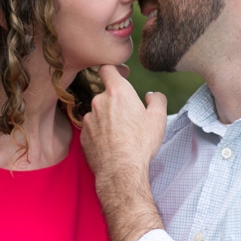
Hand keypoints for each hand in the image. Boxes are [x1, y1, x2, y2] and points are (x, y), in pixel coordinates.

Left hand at [81, 64, 167, 240]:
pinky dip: (100, 133)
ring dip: (107, 119)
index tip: (119, 76)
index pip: (107, 69)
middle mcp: (98, 101)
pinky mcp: (82, 135)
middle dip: (115, 103)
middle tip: (129, 119)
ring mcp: (88, 118)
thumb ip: (157, 100)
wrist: (120, 171)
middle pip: (106, 95)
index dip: (112, 70)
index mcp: (117, 92)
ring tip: (121, 136)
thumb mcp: (158, 119)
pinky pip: (92, 129)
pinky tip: (111, 145)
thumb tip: (151, 95)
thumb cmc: (140, 143)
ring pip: (98, 113)